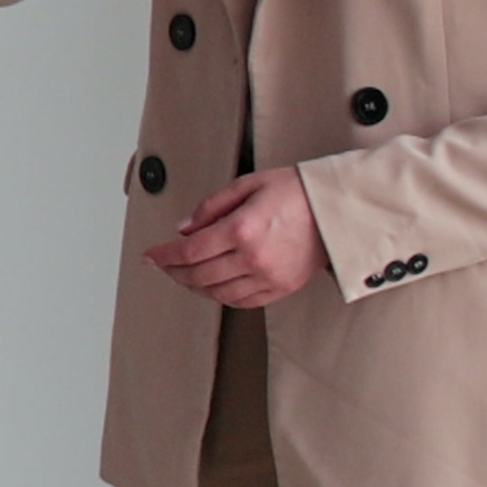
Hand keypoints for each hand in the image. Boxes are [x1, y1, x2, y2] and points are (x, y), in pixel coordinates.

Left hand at [141, 168, 325, 308]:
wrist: (336, 209)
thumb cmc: (295, 191)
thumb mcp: (246, 185)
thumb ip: (210, 207)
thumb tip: (183, 228)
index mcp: (242, 229)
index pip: (188, 252)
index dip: (163, 256)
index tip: (149, 256)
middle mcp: (254, 258)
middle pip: (198, 275)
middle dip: (173, 272)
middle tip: (162, 265)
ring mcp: (269, 277)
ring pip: (217, 293)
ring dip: (194, 286)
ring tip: (183, 275)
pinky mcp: (282, 287)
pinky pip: (242, 301)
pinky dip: (220, 297)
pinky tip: (211, 286)